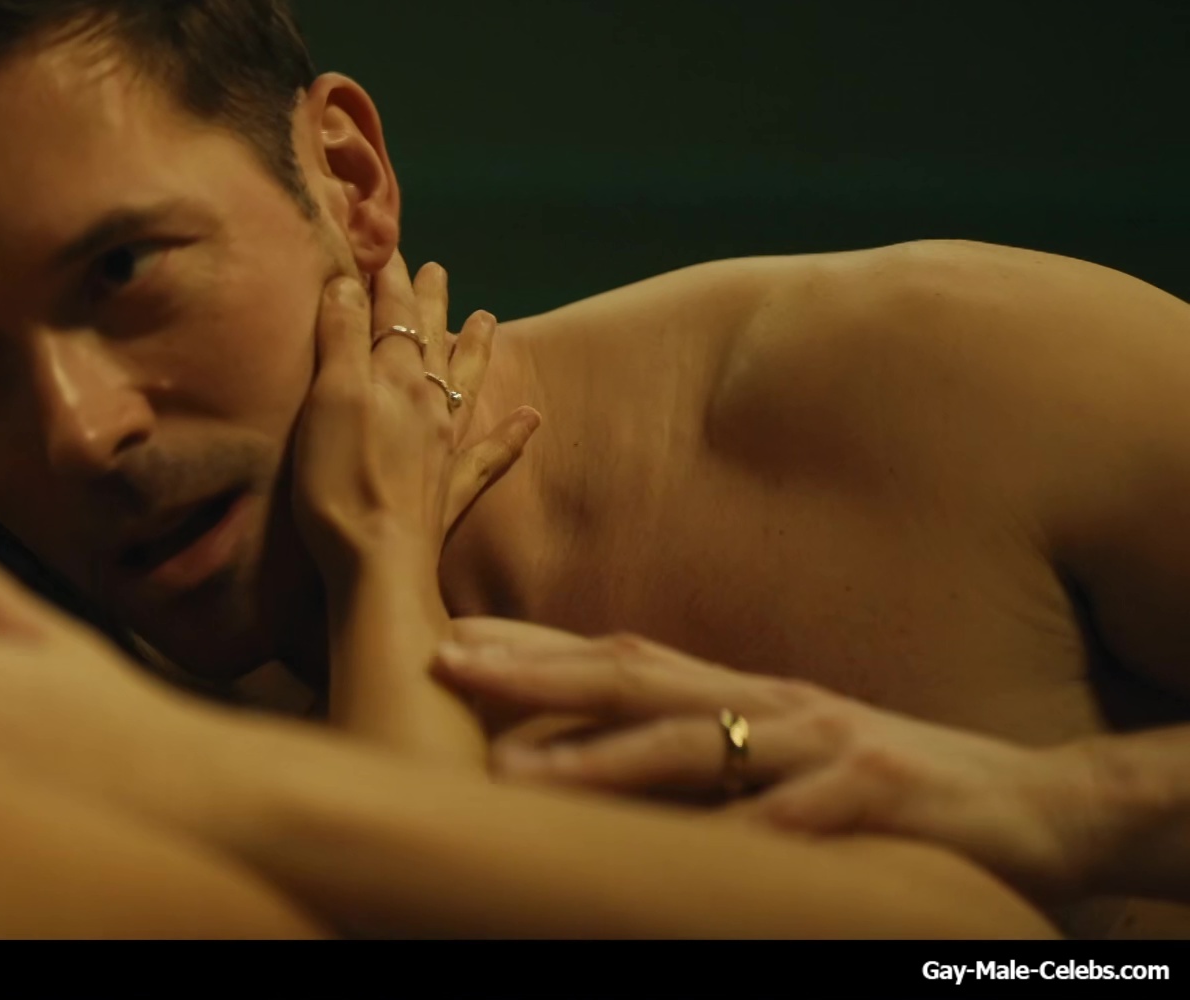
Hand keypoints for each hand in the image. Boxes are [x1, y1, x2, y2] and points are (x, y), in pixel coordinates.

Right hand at [292, 252, 538, 580]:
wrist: (378, 564)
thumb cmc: (342, 482)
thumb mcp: (331, 397)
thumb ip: (343, 337)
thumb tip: (351, 280)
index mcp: (395, 378)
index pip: (392, 313)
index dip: (386, 277)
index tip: (382, 242)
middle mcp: (428, 404)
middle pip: (431, 341)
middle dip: (429, 303)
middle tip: (436, 268)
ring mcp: (445, 448)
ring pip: (466, 384)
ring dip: (475, 349)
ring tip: (489, 318)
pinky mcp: (448, 491)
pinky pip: (490, 456)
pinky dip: (510, 435)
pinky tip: (532, 420)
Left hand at [432, 618, 1112, 900]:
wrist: (1041, 801)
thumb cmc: (889, 786)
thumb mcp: (787, 755)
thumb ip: (706, 748)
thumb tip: (602, 762)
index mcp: (745, 694)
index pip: (621, 658)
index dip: (533, 647)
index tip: (448, 639)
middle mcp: (773, 704)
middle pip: (636, 677)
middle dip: (535, 670)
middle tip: (446, 664)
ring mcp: (826, 745)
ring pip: (698, 745)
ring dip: (601, 758)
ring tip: (518, 774)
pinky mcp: (881, 798)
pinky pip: (799, 822)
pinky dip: (742, 833)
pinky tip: (683, 848)